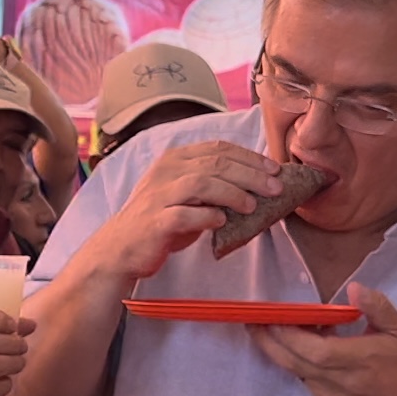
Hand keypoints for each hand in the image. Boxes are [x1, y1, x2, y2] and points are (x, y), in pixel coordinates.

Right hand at [86, 141, 281, 282]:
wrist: (121, 247)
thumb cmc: (160, 220)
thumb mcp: (186, 194)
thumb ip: (212, 184)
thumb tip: (258, 183)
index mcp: (175, 159)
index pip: (218, 148)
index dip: (250, 156)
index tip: (274, 169)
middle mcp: (166, 171)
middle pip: (216, 164)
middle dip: (251, 174)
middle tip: (275, 188)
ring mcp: (158, 195)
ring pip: (202, 183)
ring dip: (233, 193)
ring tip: (252, 206)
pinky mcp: (155, 221)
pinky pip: (185, 215)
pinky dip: (207, 217)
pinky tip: (222, 221)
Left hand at [250, 283, 396, 395]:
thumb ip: (377, 307)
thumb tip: (354, 287)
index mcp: (356, 360)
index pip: (311, 349)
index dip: (287, 332)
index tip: (272, 314)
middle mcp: (338, 381)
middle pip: (291, 361)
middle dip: (267, 340)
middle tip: (252, 320)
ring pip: (294, 371)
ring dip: (279, 350)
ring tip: (269, 328)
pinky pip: (304, 380)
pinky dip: (295, 361)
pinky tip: (297, 346)